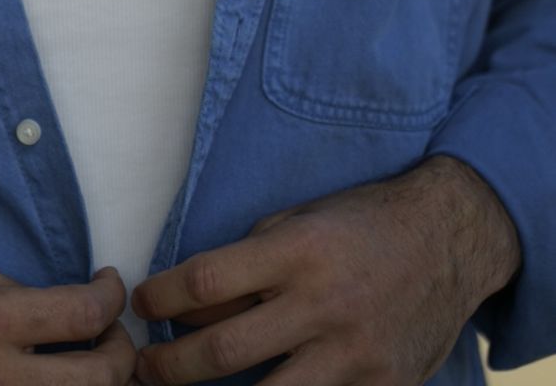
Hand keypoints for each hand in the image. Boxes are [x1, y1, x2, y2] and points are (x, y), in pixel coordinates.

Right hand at [0, 249, 136, 385]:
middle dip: (122, 351)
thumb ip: (10, 288)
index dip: (112, 296)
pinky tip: (50, 382)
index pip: (83, 314)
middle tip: (113, 330)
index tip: (109, 283)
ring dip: (95, 384)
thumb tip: (57, 304)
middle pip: (99, 378)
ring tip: (90, 362)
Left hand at [130, 157, 520, 384]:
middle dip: (170, 366)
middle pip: (223, 352)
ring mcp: (354, 355)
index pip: (206, 282)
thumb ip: (249, 262)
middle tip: (141, 368)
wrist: (447, 240)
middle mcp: (323, 305)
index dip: (160, 298)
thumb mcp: (299, 219)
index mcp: (297, 251)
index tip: (139, 305)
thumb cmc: (361, 222)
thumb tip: (187, 307)